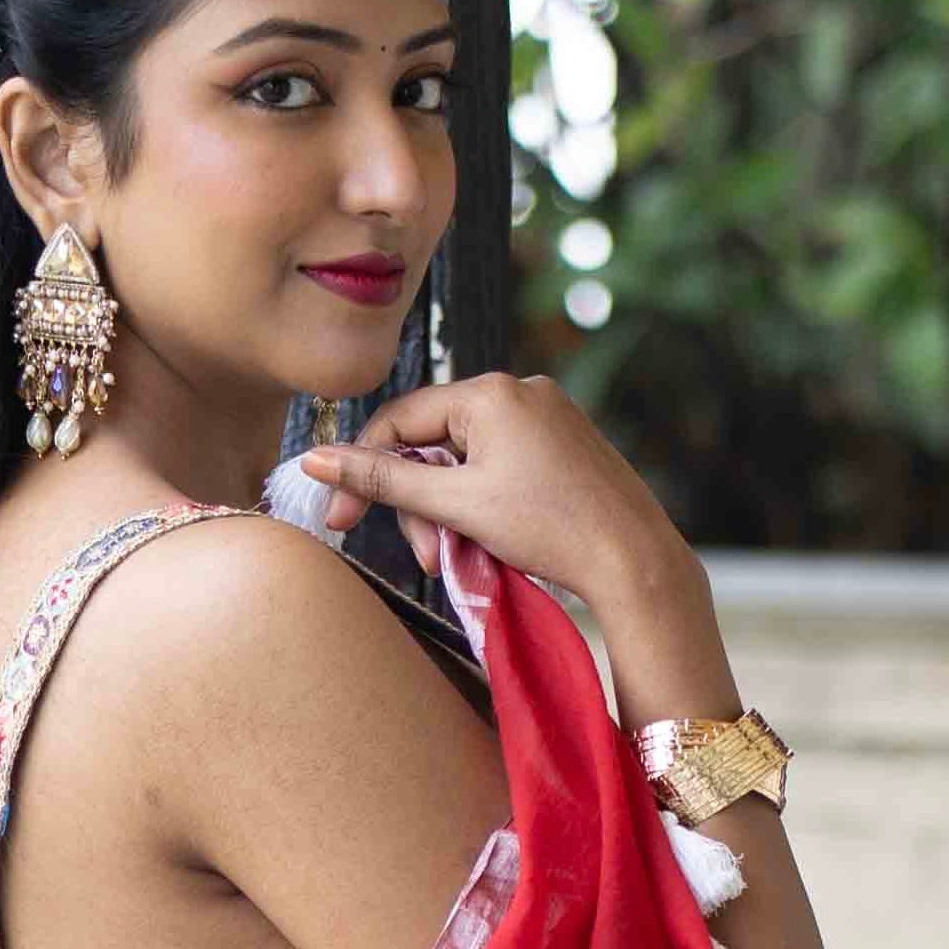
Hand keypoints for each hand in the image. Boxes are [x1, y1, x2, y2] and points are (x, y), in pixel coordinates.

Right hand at [297, 377, 696, 632]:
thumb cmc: (550, 529)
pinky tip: (494, 540)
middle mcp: (521, 389)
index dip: (363, 470)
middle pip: (434, 442)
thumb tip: (314, 460)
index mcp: (490, 391)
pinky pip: (502, 465)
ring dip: (450, 511)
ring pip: (467, 459)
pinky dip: (483, 503)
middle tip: (424, 557)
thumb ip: (382, 482)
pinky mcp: (566, 443)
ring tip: (462, 558)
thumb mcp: (456, 506)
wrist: (634, 560)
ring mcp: (548, 414)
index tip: (343, 520)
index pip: (399, 420)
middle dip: (419, 503)